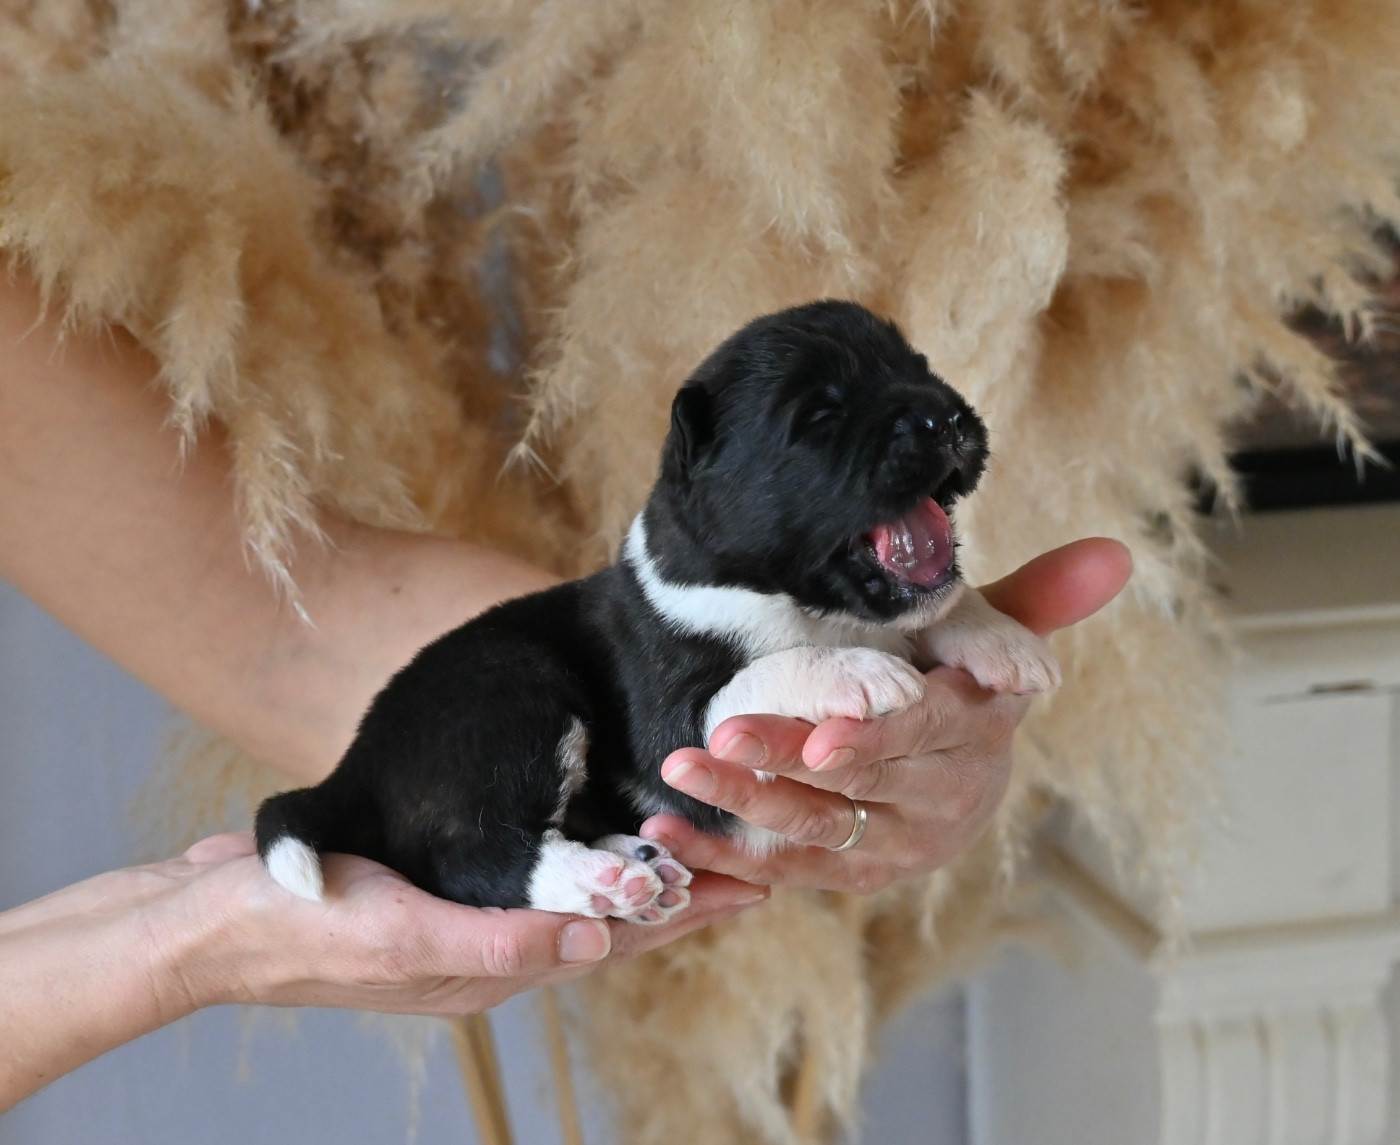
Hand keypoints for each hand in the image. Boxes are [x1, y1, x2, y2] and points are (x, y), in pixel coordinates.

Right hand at [157, 834, 768, 1015]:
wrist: (212, 917)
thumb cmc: (300, 925)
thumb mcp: (400, 933)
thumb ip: (494, 940)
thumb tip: (590, 937)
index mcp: (487, 972)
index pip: (610, 943)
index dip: (681, 913)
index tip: (750, 882)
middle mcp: (487, 953)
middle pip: (608, 926)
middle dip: (682, 898)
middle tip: (754, 862)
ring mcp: (465, 924)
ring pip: (577, 901)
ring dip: (641, 878)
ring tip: (700, 848)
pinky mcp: (441, 889)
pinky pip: (534, 878)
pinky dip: (583, 861)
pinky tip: (602, 833)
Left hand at [638, 538, 1132, 894]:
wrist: (955, 782)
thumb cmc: (962, 694)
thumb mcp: (994, 648)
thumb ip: (1036, 604)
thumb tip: (1116, 552)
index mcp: (970, 739)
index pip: (922, 737)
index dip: (877, 739)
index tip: (825, 738)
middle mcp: (934, 805)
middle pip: (856, 787)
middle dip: (785, 764)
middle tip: (720, 735)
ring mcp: (886, 848)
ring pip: (811, 830)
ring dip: (742, 803)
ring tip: (679, 770)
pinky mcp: (841, 875)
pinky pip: (778, 869)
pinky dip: (722, 855)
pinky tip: (669, 828)